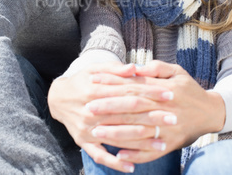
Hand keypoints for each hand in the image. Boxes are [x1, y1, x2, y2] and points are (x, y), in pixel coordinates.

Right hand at [47, 62, 171, 172]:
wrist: (57, 98)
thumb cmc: (81, 80)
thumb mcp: (95, 69)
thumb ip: (115, 69)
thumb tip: (135, 68)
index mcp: (96, 89)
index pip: (129, 92)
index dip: (150, 92)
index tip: (169, 94)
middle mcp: (92, 110)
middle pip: (127, 114)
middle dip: (153, 116)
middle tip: (174, 117)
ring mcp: (87, 128)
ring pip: (118, 136)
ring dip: (141, 141)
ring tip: (163, 142)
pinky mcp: (82, 141)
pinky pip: (100, 155)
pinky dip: (115, 162)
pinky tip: (133, 167)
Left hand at [85, 61, 225, 167]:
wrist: (209, 112)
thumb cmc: (189, 88)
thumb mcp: (176, 71)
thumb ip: (155, 68)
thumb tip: (135, 68)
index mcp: (161, 89)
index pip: (131, 85)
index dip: (111, 84)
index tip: (93, 82)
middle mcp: (161, 108)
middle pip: (130, 108)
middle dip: (108, 108)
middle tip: (88, 108)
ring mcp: (165, 127)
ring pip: (137, 131)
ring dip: (116, 132)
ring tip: (96, 132)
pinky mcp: (170, 143)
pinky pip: (150, 151)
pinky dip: (135, 153)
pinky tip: (119, 154)